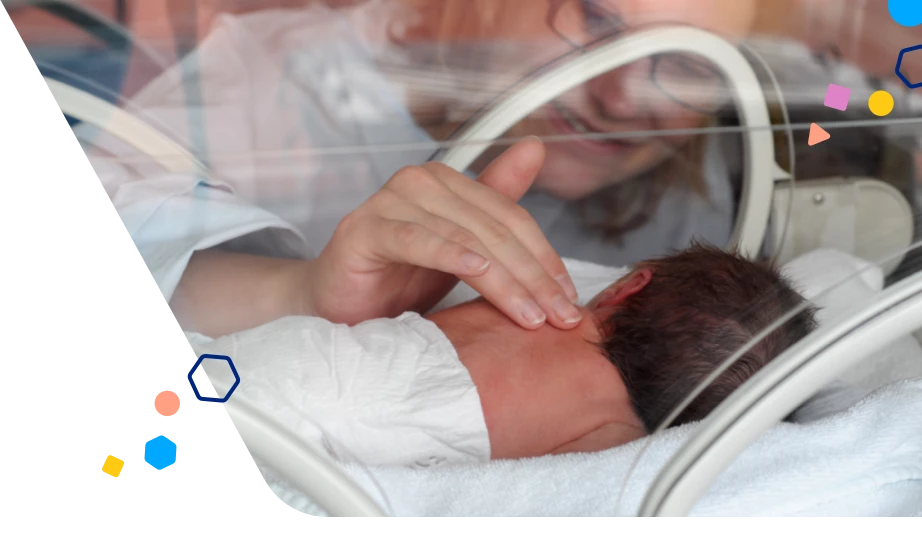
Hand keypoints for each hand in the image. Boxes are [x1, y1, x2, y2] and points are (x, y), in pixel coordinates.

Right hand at [302, 137, 581, 329]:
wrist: (338, 305)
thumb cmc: (399, 277)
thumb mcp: (461, 250)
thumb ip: (497, 205)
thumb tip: (536, 146)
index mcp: (447, 182)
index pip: (512, 219)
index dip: (546, 259)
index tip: (570, 300)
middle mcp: (420, 182)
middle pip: (494, 230)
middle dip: (534, 277)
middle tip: (561, 317)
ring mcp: (391, 202)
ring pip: (465, 239)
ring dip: (505, 280)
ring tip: (532, 316)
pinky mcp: (366, 229)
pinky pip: (418, 240)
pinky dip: (450, 255)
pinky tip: (478, 272)